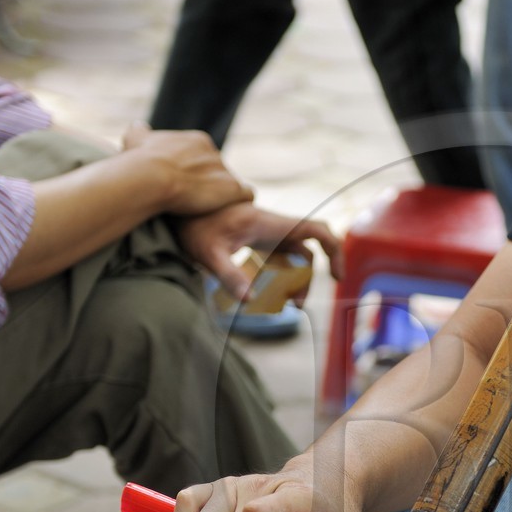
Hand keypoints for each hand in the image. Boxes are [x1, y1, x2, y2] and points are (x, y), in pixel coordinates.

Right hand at [120, 124, 252, 214]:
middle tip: (197, 202)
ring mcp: (225, 170)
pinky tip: (231, 212)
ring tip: (212, 210)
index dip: (196, 174)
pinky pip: (247, 195)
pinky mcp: (233, 188)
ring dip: (224, 197)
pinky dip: (240, 203)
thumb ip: (141, 133)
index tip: (186, 187)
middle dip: (210, 185)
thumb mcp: (136, 140)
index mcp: (197, 140)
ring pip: (231, 184)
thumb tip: (139, 126)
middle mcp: (215, 152)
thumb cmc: (140, 161)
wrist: (151, 177)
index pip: (205, 157)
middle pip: (218, 171)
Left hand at [175, 202, 342, 297]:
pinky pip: (275, 258)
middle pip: (304, 253)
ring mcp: (263, 232)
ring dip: (290, 281)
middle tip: (294, 306)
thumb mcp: (208, 254)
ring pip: (290, 258)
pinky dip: (275, 276)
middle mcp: (271, 226)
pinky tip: (262, 293)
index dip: (334, 251)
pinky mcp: (253, 238)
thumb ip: (230, 276)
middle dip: (304, 280)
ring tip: (280, 305)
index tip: (337, 277)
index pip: (315, 231)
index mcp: (268, 224)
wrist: (174, 205)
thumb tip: (251, 301)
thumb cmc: (190, 226)